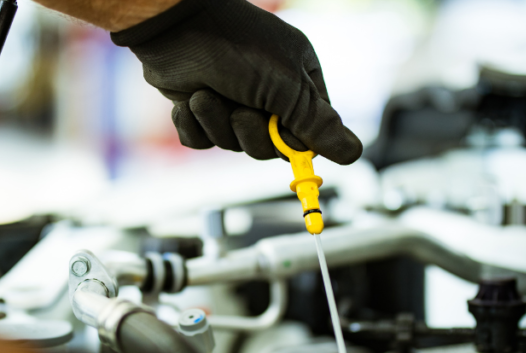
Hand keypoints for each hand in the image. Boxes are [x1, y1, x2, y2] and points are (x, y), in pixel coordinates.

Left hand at [112, 0, 362, 163]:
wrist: (172, 27)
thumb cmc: (235, 46)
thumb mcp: (285, 85)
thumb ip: (317, 123)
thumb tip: (353, 153)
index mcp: (299, 81)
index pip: (311, 132)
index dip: (295, 142)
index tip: (283, 139)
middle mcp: (268, 93)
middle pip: (270, 146)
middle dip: (250, 133)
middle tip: (240, 111)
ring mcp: (232, 101)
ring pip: (233, 144)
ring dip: (217, 124)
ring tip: (207, 95)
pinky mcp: (200, 109)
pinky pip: (202, 140)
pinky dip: (193, 126)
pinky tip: (189, 101)